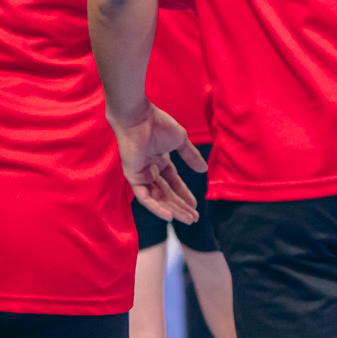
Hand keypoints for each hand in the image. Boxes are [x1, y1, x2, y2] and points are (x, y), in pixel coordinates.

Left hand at [111, 102, 207, 224]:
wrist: (139, 118)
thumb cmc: (158, 124)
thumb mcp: (181, 141)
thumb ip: (191, 156)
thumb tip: (204, 170)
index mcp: (159, 160)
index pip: (173, 182)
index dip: (184, 194)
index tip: (195, 205)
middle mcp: (150, 170)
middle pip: (167, 194)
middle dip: (181, 206)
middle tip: (194, 219)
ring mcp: (141, 174)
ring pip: (158, 198)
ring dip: (173, 210)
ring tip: (188, 220)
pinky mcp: (133, 178)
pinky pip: (145, 197)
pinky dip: (156, 208)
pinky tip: (170, 216)